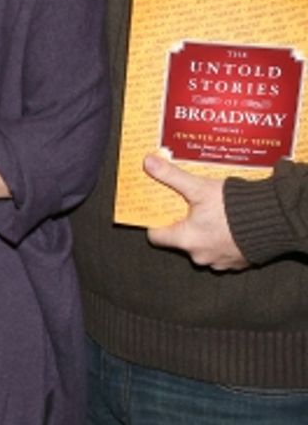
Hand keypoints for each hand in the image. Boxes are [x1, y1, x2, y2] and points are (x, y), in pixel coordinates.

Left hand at [144, 154, 248, 270]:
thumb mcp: (199, 188)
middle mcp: (200, 255)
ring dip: (205, 232)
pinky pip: (224, 251)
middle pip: (181, 240)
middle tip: (188, 206)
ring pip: (203, 246)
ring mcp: (221, 261)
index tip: (160, 210)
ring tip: (211, 213)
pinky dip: (223, 239)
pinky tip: (229, 224)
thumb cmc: (234, 208)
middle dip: (184, 224)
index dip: (156, 222)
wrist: (274, 220)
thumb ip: (171, 176)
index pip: (156, 237)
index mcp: (186, 240)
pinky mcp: (239, 262)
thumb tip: (148, 163)